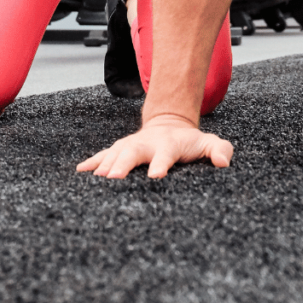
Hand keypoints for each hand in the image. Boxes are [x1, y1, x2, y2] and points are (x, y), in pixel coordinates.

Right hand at [76, 114, 233, 178]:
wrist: (170, 123)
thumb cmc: (189, 141)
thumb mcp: (208, 142)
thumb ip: (219, 149)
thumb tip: (222, 162)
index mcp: (169, 144)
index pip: (166, 153)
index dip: (161, 163)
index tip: (155, 175)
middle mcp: (147, 143)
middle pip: (133, 151)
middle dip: (122, 163)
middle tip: (113, 178)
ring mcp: (131, 145)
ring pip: (115, 152)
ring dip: (105, 164)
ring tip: (95, 179)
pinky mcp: (120, 150)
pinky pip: (104, 155)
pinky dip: (92, 162)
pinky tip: (80, 172)